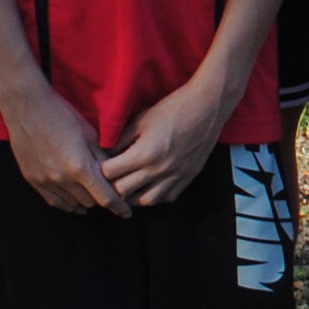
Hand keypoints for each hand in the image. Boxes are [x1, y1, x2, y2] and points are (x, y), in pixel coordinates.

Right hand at [8, 82, 126, 215]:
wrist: (26, 107)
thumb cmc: (62, 115)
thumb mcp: (90, 134)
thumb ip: (103, 158)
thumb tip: (116, 175)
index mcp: (80, 167)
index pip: (105, 197)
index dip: (119, 207)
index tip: (127, 213)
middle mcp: (62, 179)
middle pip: (90, 202)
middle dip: (102, 200)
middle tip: (109, 194)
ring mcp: (45, 181)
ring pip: (72, 204)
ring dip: (85, 202)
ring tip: (93, 197)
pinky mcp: (32, 179)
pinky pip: (54, 201)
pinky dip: (67, 203)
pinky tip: (74, 202)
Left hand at [113, 65, 245, 207]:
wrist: (207, 107)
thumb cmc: (173, 108)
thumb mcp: (141, 119)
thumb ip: (122, 140)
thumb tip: (106, 154)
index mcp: (145, 153)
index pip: (110, 173)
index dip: (101, 169)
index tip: (101, 164)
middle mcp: (159, 169)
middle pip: (123, 191)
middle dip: (112, 184)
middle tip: (110, 177)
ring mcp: (175, 176)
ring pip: (144, 201)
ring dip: (132, 196)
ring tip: (127, 186)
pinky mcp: (187, 178)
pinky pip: (166, 198)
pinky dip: (154, 196)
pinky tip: (149, 186)